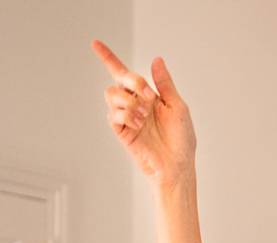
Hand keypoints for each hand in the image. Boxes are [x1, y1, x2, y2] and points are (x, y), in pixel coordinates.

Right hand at [92, 42, 194, 184]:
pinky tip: (138, 124)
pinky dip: (126, 114)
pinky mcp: (121, 131)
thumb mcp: (177, 106)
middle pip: (119, 79)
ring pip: (112, 94)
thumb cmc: (181, 139)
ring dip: (129, 100)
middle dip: (133, 81)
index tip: (95, 44)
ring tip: (144, 115)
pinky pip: (113, 114)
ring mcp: (126, 117)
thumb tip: (157, 60)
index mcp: (148, 95)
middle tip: (148, 95)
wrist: (176, 165)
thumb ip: (164, 83)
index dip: (108, 58)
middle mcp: (134, 103)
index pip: (124, 74)